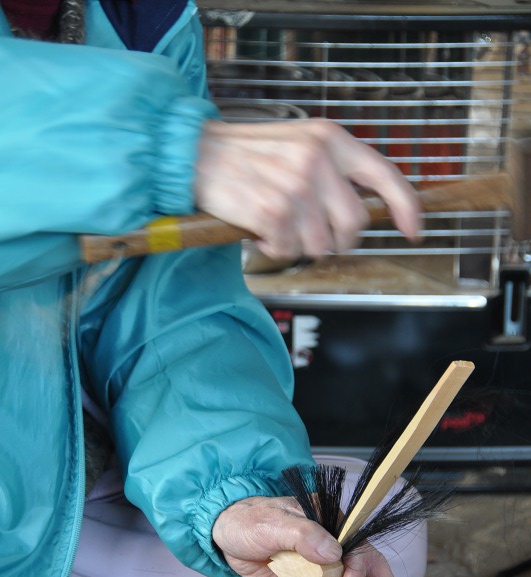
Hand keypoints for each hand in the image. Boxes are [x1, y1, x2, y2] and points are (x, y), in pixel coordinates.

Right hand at [195, 118, 419, 260]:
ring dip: (298, 244)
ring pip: (321, 244)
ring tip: (276, 223)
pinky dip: (273, 248)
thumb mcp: (299, 145)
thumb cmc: (248, 156)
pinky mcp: (271, 211)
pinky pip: (288, 250)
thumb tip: (366, 211)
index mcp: (330, 139)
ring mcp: (294, 186)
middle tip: (307, 229)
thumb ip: (334, 171)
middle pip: (354, 224)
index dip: (406, 207)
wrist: (193, 154)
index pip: (384, 175)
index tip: (414, 231)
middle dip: (334, 237)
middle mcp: (317, 159)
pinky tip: (259, 229)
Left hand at [212, 495, 405, 576]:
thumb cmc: (249, 521)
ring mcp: (324, 565)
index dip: (359, 573)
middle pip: (369, 569)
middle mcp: (334, 544)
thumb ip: (303, 535)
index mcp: (331, 524)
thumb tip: (333, 552)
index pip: (357, 549)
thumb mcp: (273, 524)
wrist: (225, 533)